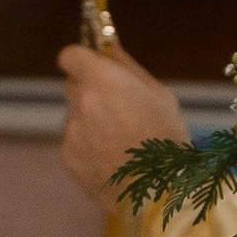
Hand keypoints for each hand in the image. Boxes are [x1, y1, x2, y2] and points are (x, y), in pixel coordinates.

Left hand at [58, 44, 185, 206]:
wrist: (161, 191)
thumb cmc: (167, 138)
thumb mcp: (158, 94)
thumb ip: (126, 66)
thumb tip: (109, 44)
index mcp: (103, 81)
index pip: (69, 56)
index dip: (80, 59)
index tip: (92, 65)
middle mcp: (81, 104)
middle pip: (71, 86)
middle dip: (88, 90)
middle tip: (116, 105)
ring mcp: (71, 133)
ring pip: (74, 116)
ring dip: (90, 120)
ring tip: (121, 140)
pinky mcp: (69, 158)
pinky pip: (75, 142)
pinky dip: (88, 145)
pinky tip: (114, 158)